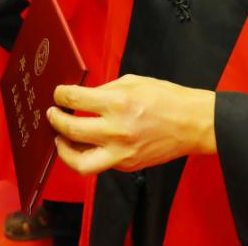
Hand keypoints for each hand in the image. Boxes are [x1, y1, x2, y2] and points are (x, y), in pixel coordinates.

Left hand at [47, 74, 216, 175]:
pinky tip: (86, 143)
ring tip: (61, 139)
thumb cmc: (167, 98)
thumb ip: (105, 90)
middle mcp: (117, 130)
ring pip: (79, 162)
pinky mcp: (127, 165)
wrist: (193, 124)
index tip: (59, 94)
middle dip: (56, 121)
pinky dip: (88, 154)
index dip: (61, 95)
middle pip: (70, 131)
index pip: (75, 100)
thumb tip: (83, 99)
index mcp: (118, 103)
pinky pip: (99, 164)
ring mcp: (122, 152)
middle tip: (53, 114)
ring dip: (64, 150)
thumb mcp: (133, 82)